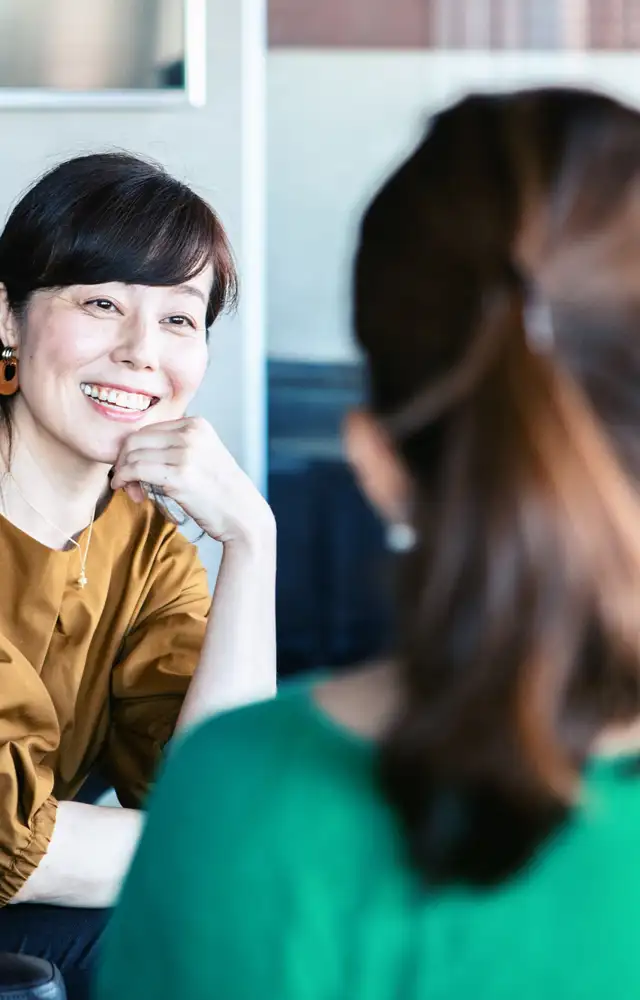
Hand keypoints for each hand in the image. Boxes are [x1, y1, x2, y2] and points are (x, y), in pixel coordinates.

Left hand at [110, 417, 273, 545]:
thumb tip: (134, 450)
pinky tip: (129, 491)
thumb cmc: (221, 491)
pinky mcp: (179, 476)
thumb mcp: (204, 455)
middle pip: (136, 439)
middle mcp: (191, 434)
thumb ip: (177, 445)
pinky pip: (136, 470)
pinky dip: (124, 479)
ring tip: (134, 492)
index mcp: (196, 424)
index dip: (134, 450)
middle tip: (129, 483)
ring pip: (133, 455)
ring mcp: (185, 453)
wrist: (243, 515)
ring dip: (124, 474)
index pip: (148, 429)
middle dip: (125, 460)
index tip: (135, 471)